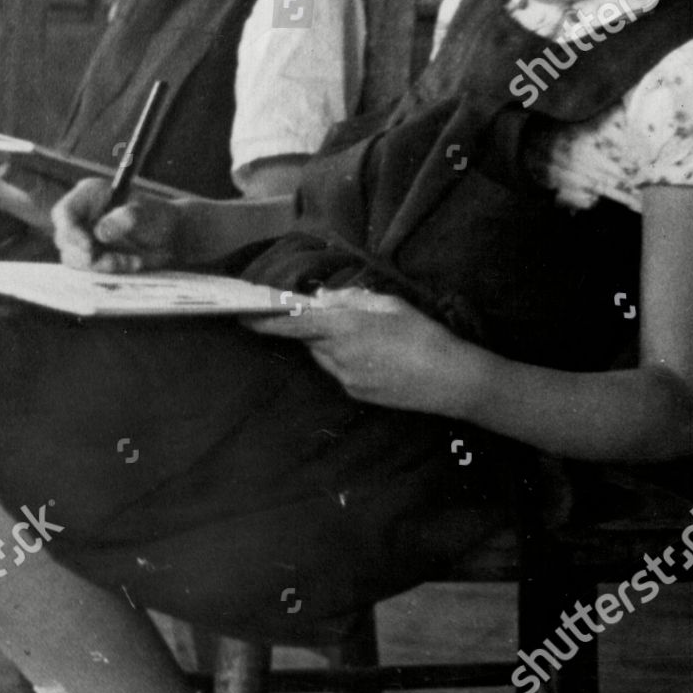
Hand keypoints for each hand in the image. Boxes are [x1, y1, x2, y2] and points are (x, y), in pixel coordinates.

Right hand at [51, 182, 183, 272]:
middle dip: (86, 254)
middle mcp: (81, 217)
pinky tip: (134, 264)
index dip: (69, 230)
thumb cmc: (157, 218)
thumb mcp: (148, 215)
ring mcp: (83, 239)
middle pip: (64, 239)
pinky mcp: (90, 258)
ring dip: (103, 265)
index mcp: (88, 195)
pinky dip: (110, 271)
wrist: (169, 239)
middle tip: (112, 262)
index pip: (64, 212)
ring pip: (76, 259)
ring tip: (133, 261)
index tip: (88, 247)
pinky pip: (90, 271)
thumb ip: (127, 219)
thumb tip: (100, 233)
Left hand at [248, 287, 464, 412]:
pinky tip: (377, 357)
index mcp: (344, 327)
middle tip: (343, 319)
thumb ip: (350, 300)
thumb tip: (320, 300)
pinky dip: (347, 360)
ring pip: (324, 356)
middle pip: (310, 339)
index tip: (244, 317)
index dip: (265, 322)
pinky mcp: (356, 393)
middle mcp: (338, 354)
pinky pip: (340, 371)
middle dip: (315, 328)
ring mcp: (346, 378)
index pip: (292, 324)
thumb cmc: (423, 333)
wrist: (449, 379)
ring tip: (370, 339)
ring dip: (332, 344)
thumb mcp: (388, 304)